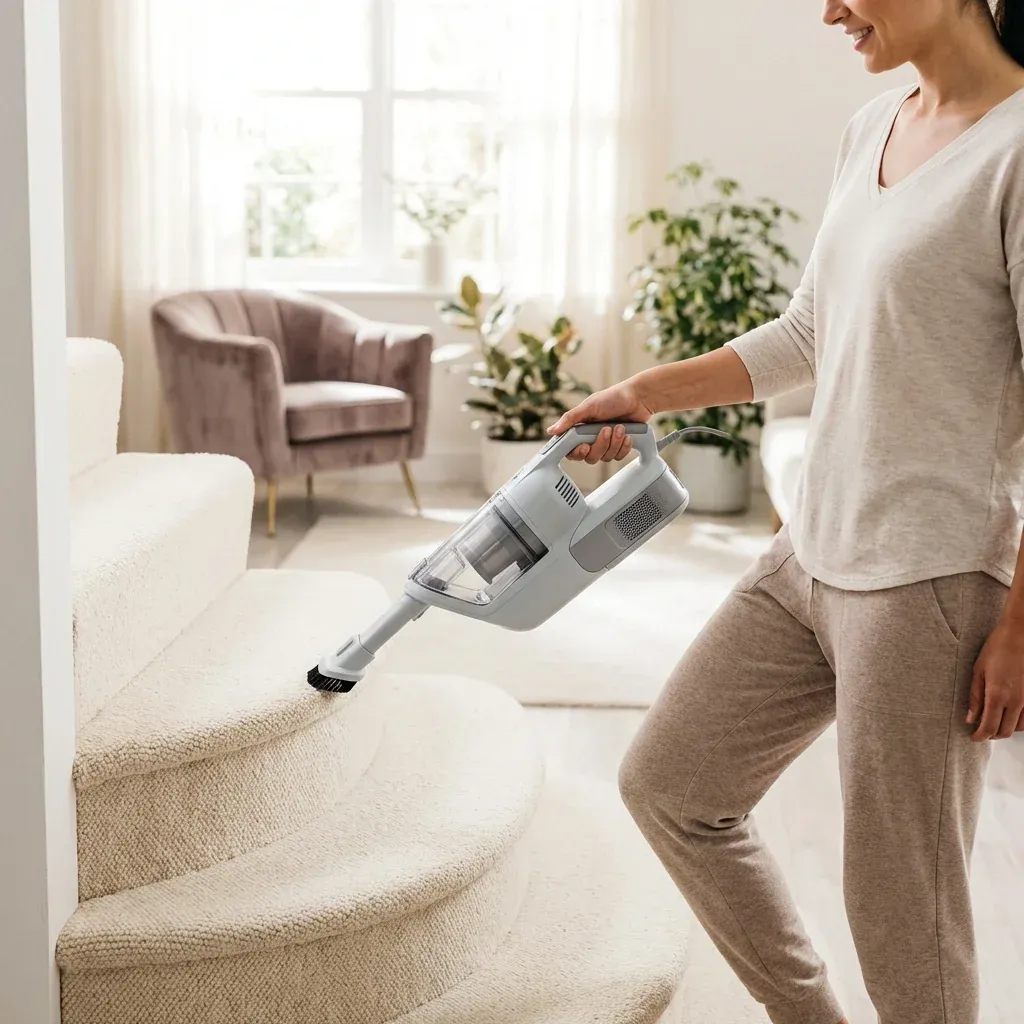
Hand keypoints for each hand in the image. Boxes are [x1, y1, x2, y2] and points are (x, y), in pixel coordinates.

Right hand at [547, 380, 655, 462]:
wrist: (639, 398)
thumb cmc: (614, 398)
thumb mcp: (589, 406)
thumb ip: (570, 419)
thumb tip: (551, 431)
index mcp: (580, 428)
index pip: (571, 449)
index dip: (577, 452)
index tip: (584, 446)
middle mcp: (591, 438)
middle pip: (589, 457)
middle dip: (600, 445)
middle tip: (607, 430)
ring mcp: (606, 443)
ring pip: (605, 458)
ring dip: (614, 443)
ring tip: (620, 427)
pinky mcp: (619, 446)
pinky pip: (618, 457)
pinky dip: (624, 447)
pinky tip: (627, 435)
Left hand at [967, 619, 1023, 739]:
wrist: (1020, 635)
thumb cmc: (996, 649)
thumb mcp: (978, 671)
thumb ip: (974, 697)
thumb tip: (970, 718)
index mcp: (998, 695)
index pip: (989, 727)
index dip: (980, 736)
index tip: (973, 738)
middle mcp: (1016, 701)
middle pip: (1005, 731)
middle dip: (991, 735)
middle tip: (981, 731)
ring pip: (1019, 727)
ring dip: (1005, 729)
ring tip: (994, 722)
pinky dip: (1019, 722)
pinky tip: (1009, 715)